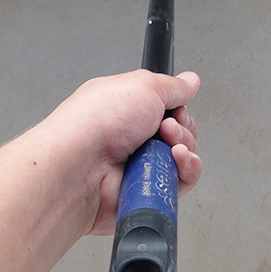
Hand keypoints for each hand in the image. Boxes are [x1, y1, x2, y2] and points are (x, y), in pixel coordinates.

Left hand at [53, 69, 201, 234]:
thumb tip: (190, 81)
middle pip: (179, 132)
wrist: (80, 165)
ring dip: (183, 149)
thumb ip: (173, 86)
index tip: (174, 108)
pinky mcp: (144, 190)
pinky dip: (185, 170)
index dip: (178, 108)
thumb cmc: (98, 121)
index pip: (168, 107)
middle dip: (182, 128)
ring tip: (166, 146)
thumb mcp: (144, 86)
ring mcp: (138, 164)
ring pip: (183, 157)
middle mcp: (132, 135)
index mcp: (127, 106)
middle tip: (164, 128)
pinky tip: (175, 161)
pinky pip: (180, 182)